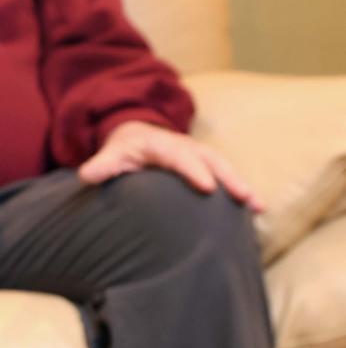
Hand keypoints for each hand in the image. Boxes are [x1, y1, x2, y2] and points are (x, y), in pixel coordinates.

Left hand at [77, 120, 263, 210]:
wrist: (137, 135)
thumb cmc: (124, 150)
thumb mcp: (111, 154)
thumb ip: (102, 165)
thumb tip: (88, 175)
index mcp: (163, 144)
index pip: (180, 157)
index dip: (194, 171)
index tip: (208, 188)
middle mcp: (186, 147)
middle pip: (212, 160)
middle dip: (230, 178)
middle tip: (245, 198)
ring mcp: (200, 155)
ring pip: (225, 168)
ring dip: (242, 185)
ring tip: (258, 207)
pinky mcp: (207, 165)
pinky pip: (227, 177)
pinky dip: (241, 191)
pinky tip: (256, 212)